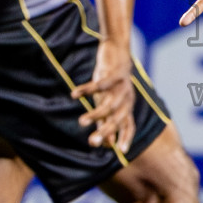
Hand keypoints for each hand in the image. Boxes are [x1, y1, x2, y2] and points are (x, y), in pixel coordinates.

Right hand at [70, 41, 135, 163]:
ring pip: (108, 104)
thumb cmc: (111, 81)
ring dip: (95, 114)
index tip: (121, 152)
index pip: (129, 126)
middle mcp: (127, 99)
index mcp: (127, 107)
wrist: (117, 50)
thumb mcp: (108, 101)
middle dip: (105, 131)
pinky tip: (73, 94)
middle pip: (117, 118)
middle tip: (92, 142)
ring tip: (81, 122)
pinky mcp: (113, 74)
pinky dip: (87, 90)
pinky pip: (100, 84)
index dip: (126, 138)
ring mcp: (121, 87)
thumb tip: (106, 144)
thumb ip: (106, 122)